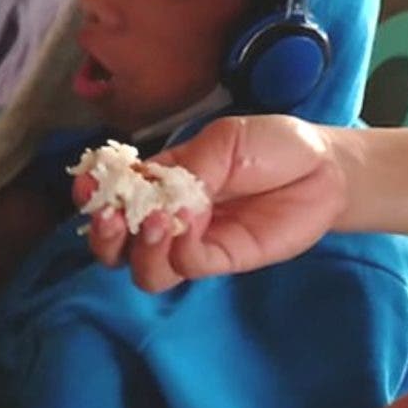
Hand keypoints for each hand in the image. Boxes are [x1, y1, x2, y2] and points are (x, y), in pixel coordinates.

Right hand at [74, 115, 346, 291]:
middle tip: (109, 217)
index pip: (118, 192)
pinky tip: (194, 224)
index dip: (95, 191)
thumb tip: (158, 195)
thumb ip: (190, 166)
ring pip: (145, 267)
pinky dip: (180, 249)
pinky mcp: (222, 260)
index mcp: (164, 177)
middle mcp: (171, 213)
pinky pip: (186, 267)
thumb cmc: (272, 144)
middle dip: (104, 233)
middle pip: (119, 242)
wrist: (322, 169)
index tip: (85, 185)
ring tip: (157, 221)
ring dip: (140, 248)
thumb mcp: (226, 140)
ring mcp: (195, 240)